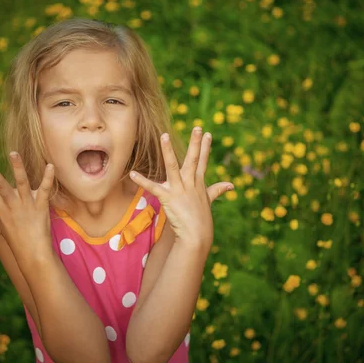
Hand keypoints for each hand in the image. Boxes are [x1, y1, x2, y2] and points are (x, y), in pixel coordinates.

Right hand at [0, 151, 54, 253]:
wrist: (34, 254)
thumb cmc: (17, 241)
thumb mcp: (2, 231)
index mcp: (1, 209)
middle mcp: (12, 204)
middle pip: (0, 186)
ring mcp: (27, 204)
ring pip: (21, 183)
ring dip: (18, 168)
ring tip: (13, 153)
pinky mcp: (41, 206)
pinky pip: (45, 189)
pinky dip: (48, 178)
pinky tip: (51, 166)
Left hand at [128, 127, 233, 248]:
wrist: (197, 236)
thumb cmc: (202, 219)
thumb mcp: (209, 201)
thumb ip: (217, 190)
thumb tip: (230, 185)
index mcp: (198, 183)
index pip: (202, 162)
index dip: (204, 147)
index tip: (207, 133)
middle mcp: (190, 184)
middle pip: (193, 160)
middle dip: (195, 143)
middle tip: (197, 127)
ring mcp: (179, 190)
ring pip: (173, 167)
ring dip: (168, 151)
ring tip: (164, 136)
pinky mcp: (168, 198)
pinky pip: (153, 188)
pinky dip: (142, 181)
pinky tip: (133, 173)